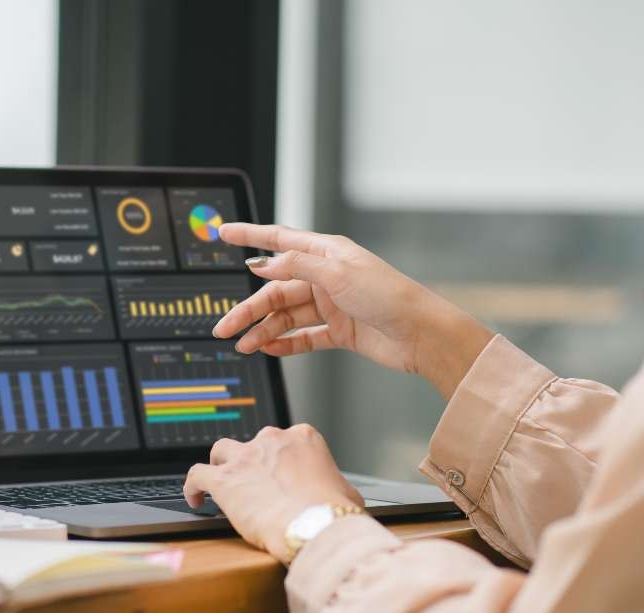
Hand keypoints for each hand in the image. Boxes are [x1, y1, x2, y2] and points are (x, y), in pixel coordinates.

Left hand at [183, 424, 362, 561]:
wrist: (313, 525)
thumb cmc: (332, 512)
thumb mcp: (347, 493)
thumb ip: (337, 486)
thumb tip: (342, 496)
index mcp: (303, 438)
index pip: (286, 441)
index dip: (281, 461)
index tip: (281, 477)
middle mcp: (272, 440)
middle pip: (255, 444)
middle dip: (254, 461)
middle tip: (257, 484)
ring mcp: (245, 457)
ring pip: (222, 450)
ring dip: (220, 463)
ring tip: (221, 480)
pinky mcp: (223, 479)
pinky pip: (197, 474)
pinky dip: (192, 486)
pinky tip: (195, 499)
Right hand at [214, 223, 493, 397]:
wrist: (420, 334)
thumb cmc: (388, 296)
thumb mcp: (337, 274)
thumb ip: (295, 266)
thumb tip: (261, 263)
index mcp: (326, 253)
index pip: (278, 240)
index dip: (249, 236)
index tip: (223, 232)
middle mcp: (326, 277)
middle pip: (276, 290)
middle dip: (249, 308)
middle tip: (225, 327)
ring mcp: (332, 305)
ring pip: (287, 316)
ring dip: (264, 330)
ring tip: (245, 345)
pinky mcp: (339, 331)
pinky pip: (304, 337)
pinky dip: (285, 343)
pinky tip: (269, 348)